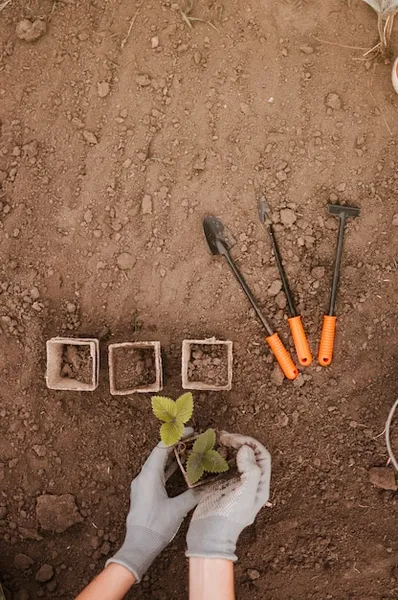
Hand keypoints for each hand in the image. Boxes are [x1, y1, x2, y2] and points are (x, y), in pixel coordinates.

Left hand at [107, 438, 200, 581]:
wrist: (139, 546)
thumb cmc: (155, 526)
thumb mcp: (177, 509)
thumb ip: (193, 494)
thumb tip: (209, 485)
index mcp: (149, 475)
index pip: (162, 448)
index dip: (176, 437)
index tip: (190, 431)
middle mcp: (143, 477)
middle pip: (159, 454)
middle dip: (176, 445)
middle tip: (192, 439)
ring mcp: (142, 485)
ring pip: (158, 464)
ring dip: (172, 457)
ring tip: (189, 451)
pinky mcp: (144, 493)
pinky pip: (157, 474)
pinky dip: (168, 469)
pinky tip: (180, 469)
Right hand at [186, 432, 270, 561]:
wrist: (208, 536)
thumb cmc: (228, 518)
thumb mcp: (244, 496)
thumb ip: (250, 472)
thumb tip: (246, 448)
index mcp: (259, 485)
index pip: (261, 456)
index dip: (250, 443)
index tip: (234, 439)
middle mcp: (248, 482)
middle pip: (249, 454)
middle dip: (238, 441)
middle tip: (223, 436)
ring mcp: (233, 483)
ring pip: (235, 458)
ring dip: (227, 446)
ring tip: (217, 439)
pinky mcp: (219, 484)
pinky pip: (222, 464)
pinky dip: (217, 455)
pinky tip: (209, 451)